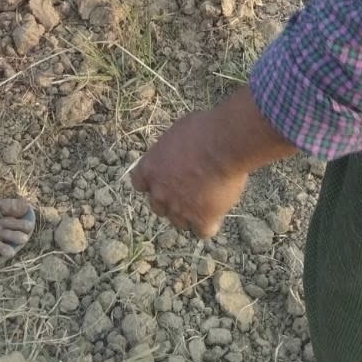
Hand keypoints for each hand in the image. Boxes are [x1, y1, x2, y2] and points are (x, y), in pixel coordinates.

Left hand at [131, 108, 249, 237]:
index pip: (140, 184)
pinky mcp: (201, 220)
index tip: (166, 179)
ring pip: (180, 223)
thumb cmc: (202, 130)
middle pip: (159, 207)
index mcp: (149, 168)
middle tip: (190, 189)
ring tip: (208, 199)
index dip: (154, 183)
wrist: (222, 144)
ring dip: (191, 215)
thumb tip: (179, 153)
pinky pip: (203, 231)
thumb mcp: (177, 132)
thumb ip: (172, 151)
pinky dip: (209, 224)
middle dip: (172, 201)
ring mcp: (179, 209)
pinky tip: (218, 212)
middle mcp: (159, 193)